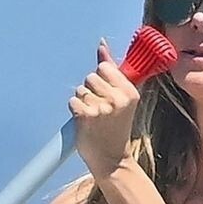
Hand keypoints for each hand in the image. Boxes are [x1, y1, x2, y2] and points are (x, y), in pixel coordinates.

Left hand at [70, 40, 139, 173]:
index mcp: (130, 91)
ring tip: (93, 117)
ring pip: (80, 90)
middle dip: (90, 90)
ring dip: (82, 102)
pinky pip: (72, 101)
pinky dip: (75, 111)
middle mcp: (118, 98)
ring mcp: (102, 108)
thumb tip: (101, 44)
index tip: (106, 95)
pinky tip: (85, 122)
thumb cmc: (116, 128)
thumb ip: (112, 68)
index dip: (101, 79)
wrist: (112, 160)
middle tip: (100, 110)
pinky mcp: (86, 116)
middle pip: (90, 77)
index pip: (104, 67)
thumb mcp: (121, 98)